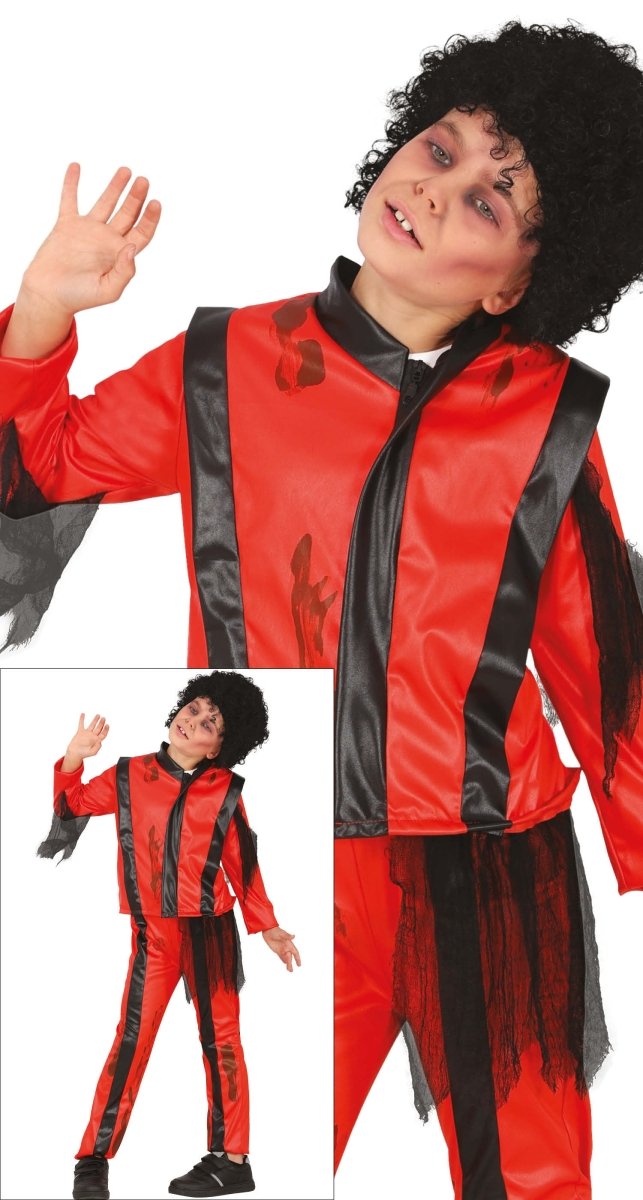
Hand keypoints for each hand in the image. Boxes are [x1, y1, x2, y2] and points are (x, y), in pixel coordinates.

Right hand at [19, 163, 160, 317]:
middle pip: (128, 213)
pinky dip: (71, 183)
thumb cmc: (80, 297)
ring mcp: (87, 230)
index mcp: (120, 254)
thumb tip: (132, 247)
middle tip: (143, 181)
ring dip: (115, 186)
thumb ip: (125, 271)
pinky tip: (76, 166)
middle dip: (136, 197)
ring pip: (105, 202)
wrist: (49, 295)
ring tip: (126, 170)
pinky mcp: (67, 225)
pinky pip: (70, 199)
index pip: (142, 232)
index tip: (155, 203)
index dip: (150, 218)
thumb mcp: (109, 290)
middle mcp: (106, 239)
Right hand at [65, 712, 109, 765]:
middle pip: (99, 728)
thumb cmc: (84, 754)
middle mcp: (93, 736)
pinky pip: (81, 724)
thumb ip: (97, 747)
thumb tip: (100, 741)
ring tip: (98, 715)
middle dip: (102, 723)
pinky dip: (82, 719)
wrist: (75, 753)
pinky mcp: (80, 732)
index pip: (103, 733)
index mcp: (97, 740)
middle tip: (103, 718)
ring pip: (92, 725)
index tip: (107, 725)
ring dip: (95, 720)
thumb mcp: (92, 752)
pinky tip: (83, 714)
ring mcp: (87, 733)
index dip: (106, 729)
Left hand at [261, 926, 300, 971]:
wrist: (268, 930)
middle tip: (290, 970)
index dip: (297, 958)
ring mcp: (281, 949)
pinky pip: (281, 956)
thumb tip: (294, 936)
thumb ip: (287, 936)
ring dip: (288, 963)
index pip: (295, 952)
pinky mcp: (277, 950)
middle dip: (290, 963)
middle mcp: (286, 947)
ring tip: (289, 970)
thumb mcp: (281, 934)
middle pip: (290, 957)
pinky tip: (285, 963)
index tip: (299, 964)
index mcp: (289, 943)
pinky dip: (283, 959)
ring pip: (286, 958)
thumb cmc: (276, 930)